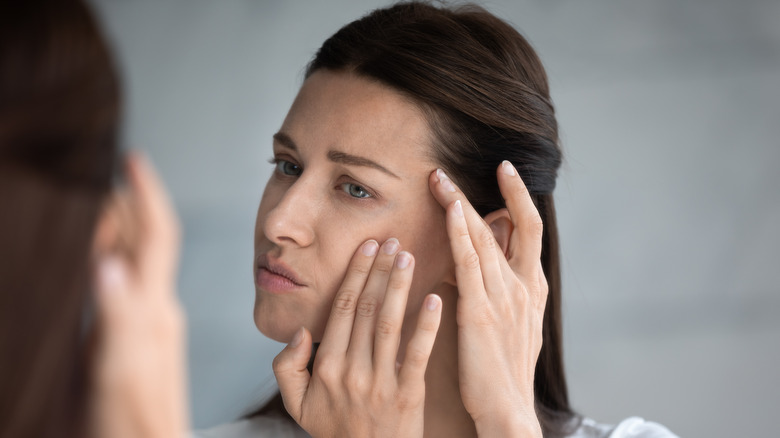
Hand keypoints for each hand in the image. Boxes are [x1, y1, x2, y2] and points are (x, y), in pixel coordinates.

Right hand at [90, 154, 186, 437]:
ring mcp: (148, 325)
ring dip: (119, 228)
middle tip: (102, 172)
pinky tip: (99, 260)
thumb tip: (108, 263)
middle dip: (127, 203)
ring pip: (136, 262)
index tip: (132, 160)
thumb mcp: (119, 370)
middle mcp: (155, 310)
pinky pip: (128, 287)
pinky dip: (111, 260)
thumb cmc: (132, 423)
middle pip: (146, 242)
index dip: (146, 195)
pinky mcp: (136, 341)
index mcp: (153, 309)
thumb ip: (116, 318)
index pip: (156, 237)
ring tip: (97, 203)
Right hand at [273, 239, 441, 437]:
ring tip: (408, 256)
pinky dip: (427, 325)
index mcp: (326, 366)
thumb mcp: (296, 403)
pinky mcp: (408, 394)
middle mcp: (351, 370)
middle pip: (367, 308)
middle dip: (379, 270)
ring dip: (399, 286)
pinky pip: (418, 354)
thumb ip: (286, 367)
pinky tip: (435, 298)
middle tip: (391, 239)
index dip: (355, 274)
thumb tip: (301, 332)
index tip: (367, 247)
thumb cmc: (335, 431)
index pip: (342, 308)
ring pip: (390, 323)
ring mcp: (381, 382)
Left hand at [429, 162, 545, 436]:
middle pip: (506, 224)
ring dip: (460, 203)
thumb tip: (483, 267)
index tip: (505, 172)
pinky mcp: (480, 310)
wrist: (508, 409)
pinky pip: (469, 262)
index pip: (530, 229)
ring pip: (482, 238)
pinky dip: (459, 232)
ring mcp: (503, 296)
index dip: (518, 196)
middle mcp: (523, 285)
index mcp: (534, 288)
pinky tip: (448, 210)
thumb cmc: (506, 373)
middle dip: (484, 191)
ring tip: (438, 179)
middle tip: (454, 169)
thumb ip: (504, 293)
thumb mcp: (515, 326)